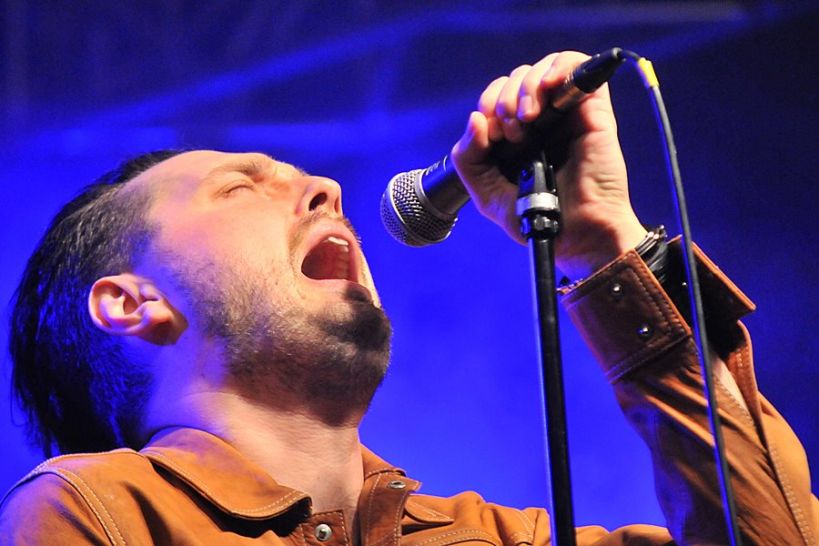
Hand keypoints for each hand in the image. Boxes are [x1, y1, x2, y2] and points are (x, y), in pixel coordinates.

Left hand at [450, 51, 646, 280]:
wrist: (578, 234)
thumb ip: (470, 159)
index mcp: (519, 137)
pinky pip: (577, 65)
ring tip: (527, 116)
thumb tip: (476, 118)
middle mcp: (543, 121)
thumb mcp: (488, 193)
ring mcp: (568, 113)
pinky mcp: (593, 110)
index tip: (493, 135)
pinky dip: (558, 66)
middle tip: (511, 131)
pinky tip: (547, 88)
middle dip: (504, 97)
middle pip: (516, 79)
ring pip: (542, 68)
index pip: (498, 97)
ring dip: (525, 85)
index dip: (489, 104)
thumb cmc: (539, 218)